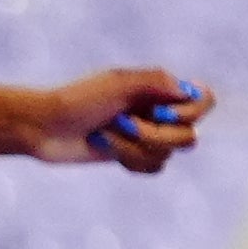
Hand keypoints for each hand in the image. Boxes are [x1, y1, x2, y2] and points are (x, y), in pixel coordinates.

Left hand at [26, 70, 209, 171]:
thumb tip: (188, 92)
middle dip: (153, 135)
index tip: (161, 113)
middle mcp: (159, 112)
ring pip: (166, 154)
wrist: (43, 126)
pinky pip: (152, 167)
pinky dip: (129, 159)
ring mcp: (147, 135)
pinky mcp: (132, 155)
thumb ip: (155, 81)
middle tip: (120, 123)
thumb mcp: (117, 83)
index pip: (204, 102)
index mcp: (160, 90)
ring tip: (103, 134)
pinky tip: (104, 146)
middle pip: (188, 137)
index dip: (191, 112)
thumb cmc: (78, 100)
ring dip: (131, 147)